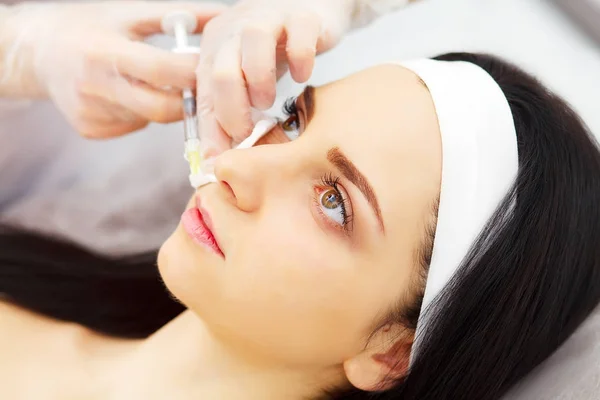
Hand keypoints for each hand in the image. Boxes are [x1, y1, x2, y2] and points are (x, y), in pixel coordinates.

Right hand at [5, 1, 225, 137]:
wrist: (39, 51)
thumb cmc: (90, 24)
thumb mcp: (128, 12)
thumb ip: (176, 15)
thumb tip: (222, 16)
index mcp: (104, 52)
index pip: (161, 71)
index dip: (192, 72)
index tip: (210, 66)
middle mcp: (95, 88)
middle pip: (162, 108)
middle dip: (187, 98)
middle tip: (195, 83)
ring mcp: (91, 113)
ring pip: (150, 118)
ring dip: (163, 102)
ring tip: (151, 79)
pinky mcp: (91, 129)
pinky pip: (134, 125)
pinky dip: (142, 112)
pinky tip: (128, 92)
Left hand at [196, 0, 355, 156]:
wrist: (310, 7)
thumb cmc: (274, 50)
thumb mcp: (246, 79)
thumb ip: (231, 111)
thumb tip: (218, 157)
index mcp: (216, 48)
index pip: (204, 93)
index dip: (209, 131)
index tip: (217, 161)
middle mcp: (236, 30)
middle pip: (222, 71)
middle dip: (233, 112)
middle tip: (247, 134)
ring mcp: (269, 19)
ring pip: (254, 46)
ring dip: (260, 84)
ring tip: (269, 102)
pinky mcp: (302, 17)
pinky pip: (299, 38)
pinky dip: (300, 61)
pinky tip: (302, 75)